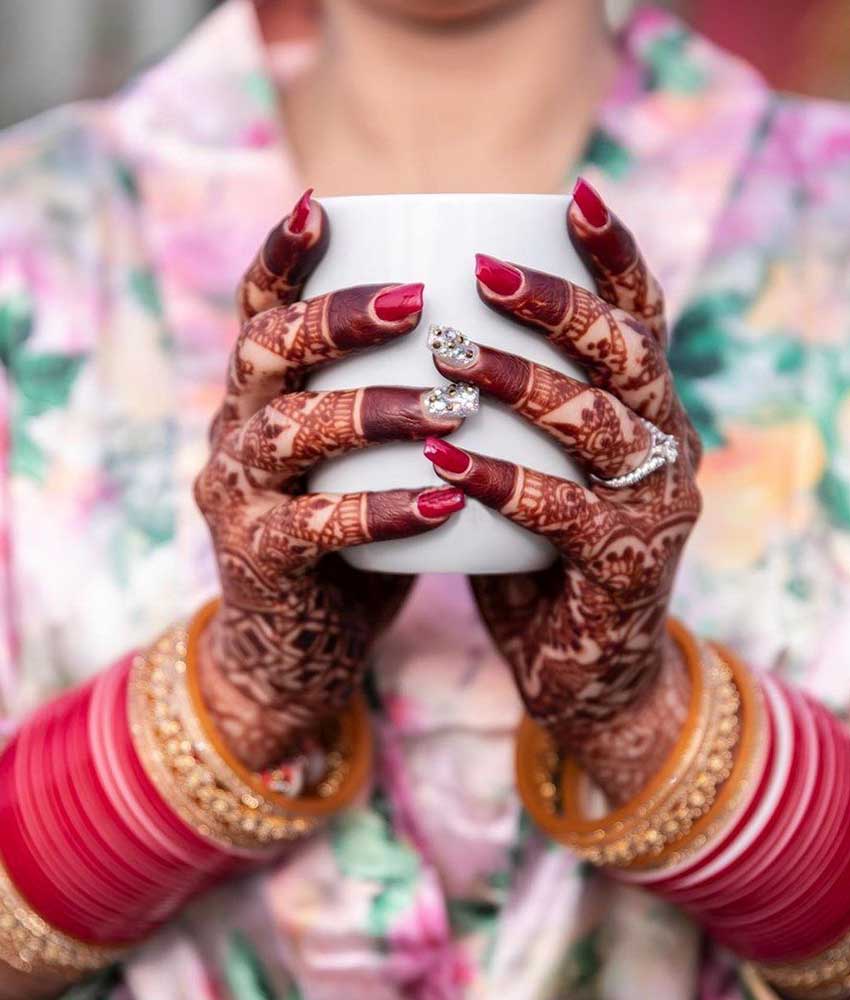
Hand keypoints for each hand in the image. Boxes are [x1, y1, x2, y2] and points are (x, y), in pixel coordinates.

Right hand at [195, 191, 466, 769]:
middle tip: (414, 302)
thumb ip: (387, 402)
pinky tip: (442, 500)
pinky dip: (381, 510)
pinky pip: (316, 526)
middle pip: (265, 352)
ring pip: (288, 431)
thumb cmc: (349, 542)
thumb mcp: (357, 463)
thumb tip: (483, 334)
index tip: (322, 205)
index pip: (258, 310)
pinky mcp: (258, 560)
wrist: (294, 653)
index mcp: (260, 398)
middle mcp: (234, 433)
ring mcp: (237, 497)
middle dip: (335, 318)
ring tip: (448, 405)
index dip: (281, 256)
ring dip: (370, 411)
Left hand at [425, 180, 701, 803]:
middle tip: (483, 274)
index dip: (615, 256)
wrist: (586, 675)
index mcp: (646, 413)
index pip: (642, 318)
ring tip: (450, 359)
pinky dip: (500, 481)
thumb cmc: (542, 560)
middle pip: (626, 353)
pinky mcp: (628, 566)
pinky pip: (562, 512)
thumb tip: (429, 336)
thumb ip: (513, 417)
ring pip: (598, 422)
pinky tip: (444, 461)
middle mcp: (666, 447)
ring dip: (522, 385)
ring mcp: (655, 507)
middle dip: (557, 305)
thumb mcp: (536, 472)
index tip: (574, 197)